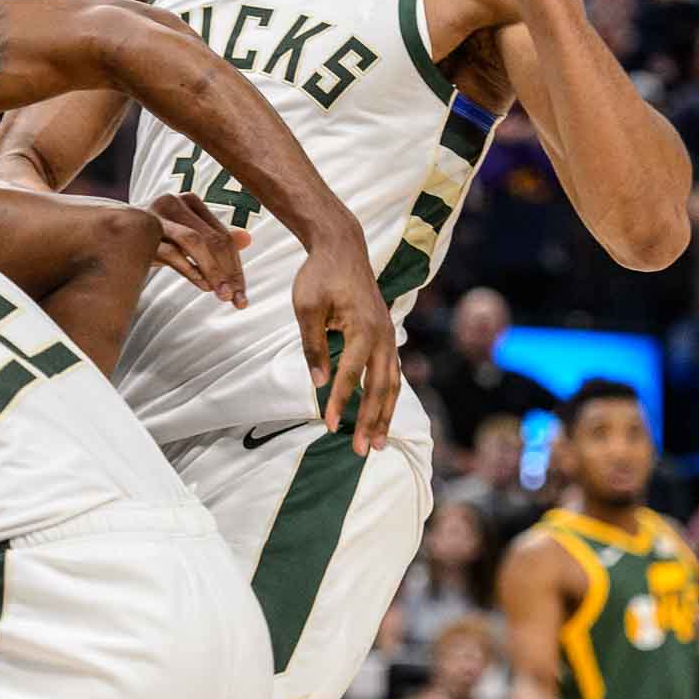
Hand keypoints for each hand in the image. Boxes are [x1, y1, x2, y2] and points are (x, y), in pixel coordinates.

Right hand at [148, 193, 251, 305]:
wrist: (107, 236)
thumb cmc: (150, 239)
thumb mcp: (185, 239)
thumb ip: (214, 238)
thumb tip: (248, 239)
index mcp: (189, 200)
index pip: (223, 237)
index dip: (236, 267)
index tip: (243, 296)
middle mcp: (175, 201)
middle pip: (214, 239)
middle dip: (229, 273)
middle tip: (237, 301)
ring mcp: (157, 214)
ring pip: (195, 242)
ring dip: (213, 271)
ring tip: (223, 295)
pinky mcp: (142, 230)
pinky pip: (171, 251)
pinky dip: (190, 269)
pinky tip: (202, 286)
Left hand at [292, 241, 399, 455]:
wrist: (341, 247)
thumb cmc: (319, 275)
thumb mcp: (306, 308)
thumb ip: (313, 346)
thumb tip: (320, 383)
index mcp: (362, 327)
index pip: (351, 373)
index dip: (341, 401)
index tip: (330, 426)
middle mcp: (381, 334)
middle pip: (380, 386)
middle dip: (371, 420)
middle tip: (362, 450)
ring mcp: (387, 334)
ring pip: (391, 382)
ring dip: (385, 414)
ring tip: (378, 442)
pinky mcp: (384, 334)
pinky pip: (391, 372)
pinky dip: (388, 396)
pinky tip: (382, 414)